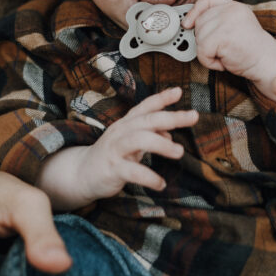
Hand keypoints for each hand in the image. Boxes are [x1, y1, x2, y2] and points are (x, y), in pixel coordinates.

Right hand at [75, 86, 198, 199]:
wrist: (81, 174)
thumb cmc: (113, 155)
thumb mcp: (132, 142)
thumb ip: (150, 134)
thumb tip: (170, 132)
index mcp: (126, 124)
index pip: (145, 107)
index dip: (161, 98)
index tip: (179, 91)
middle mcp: (121, 132)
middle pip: (148, 120)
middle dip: (172, 117)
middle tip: (194, 116)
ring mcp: (115, 149)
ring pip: (140, 140)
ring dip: (162, 144)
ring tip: (180, 153)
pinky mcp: (112, 169)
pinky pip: (133, 172)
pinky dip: (150, 178)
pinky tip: (161, 184)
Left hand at [182, 0, 271, 76]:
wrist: (267, 63)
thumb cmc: (250, 50)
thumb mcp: (234, 28)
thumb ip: (217, 21)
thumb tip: (190, 24)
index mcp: (234, 6)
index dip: (195, 11)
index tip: (188, 23)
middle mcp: (231, 10)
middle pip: (200, 22)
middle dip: (205, 40)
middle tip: (222, 49)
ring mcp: (227, 21)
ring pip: (199, 38)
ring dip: (208, 53)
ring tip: (226, 55)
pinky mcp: (223, 36)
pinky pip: (202, 52)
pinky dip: (210, 62)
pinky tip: (225, 62)